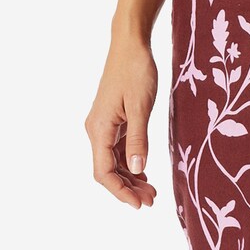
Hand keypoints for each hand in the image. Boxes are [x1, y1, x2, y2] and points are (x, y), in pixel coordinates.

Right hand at [85, 36, 158, 209]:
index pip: (104, 172)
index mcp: (99, 129)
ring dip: (130, 178)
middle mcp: (96, 130)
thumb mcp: (141, 107)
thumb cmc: (136, 71)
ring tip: (152, 191)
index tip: (139, 205)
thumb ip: (138, 140)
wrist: (130, 44)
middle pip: (108, 171)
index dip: (120, 192)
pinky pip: (118, 150)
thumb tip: (136, 171)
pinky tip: (144, 174)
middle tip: (152, 200)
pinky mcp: (112, 122)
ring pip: (113, 162)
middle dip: (128, 189)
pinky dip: (130, 164)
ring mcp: (103, 126)